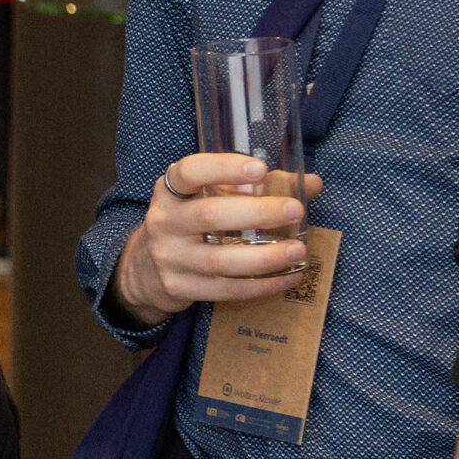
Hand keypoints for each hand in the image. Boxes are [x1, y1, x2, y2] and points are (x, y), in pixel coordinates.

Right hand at [114, 153, 321, 317]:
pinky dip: (260, 286)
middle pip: (210, 216)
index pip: (189, 172)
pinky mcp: (180, 288)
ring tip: (298, 251)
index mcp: (171, 191)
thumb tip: (312, 184)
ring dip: (264, 257)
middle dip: (256, 213)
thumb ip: (256, 187)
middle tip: (294, 210)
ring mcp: (169, 258)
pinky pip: (224, 290)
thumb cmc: (190, 222)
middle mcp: (165, 222)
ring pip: (219, 260)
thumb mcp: (209, 198)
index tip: (260, 169)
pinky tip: (287, 278)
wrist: (147, 267)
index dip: (223, 168)